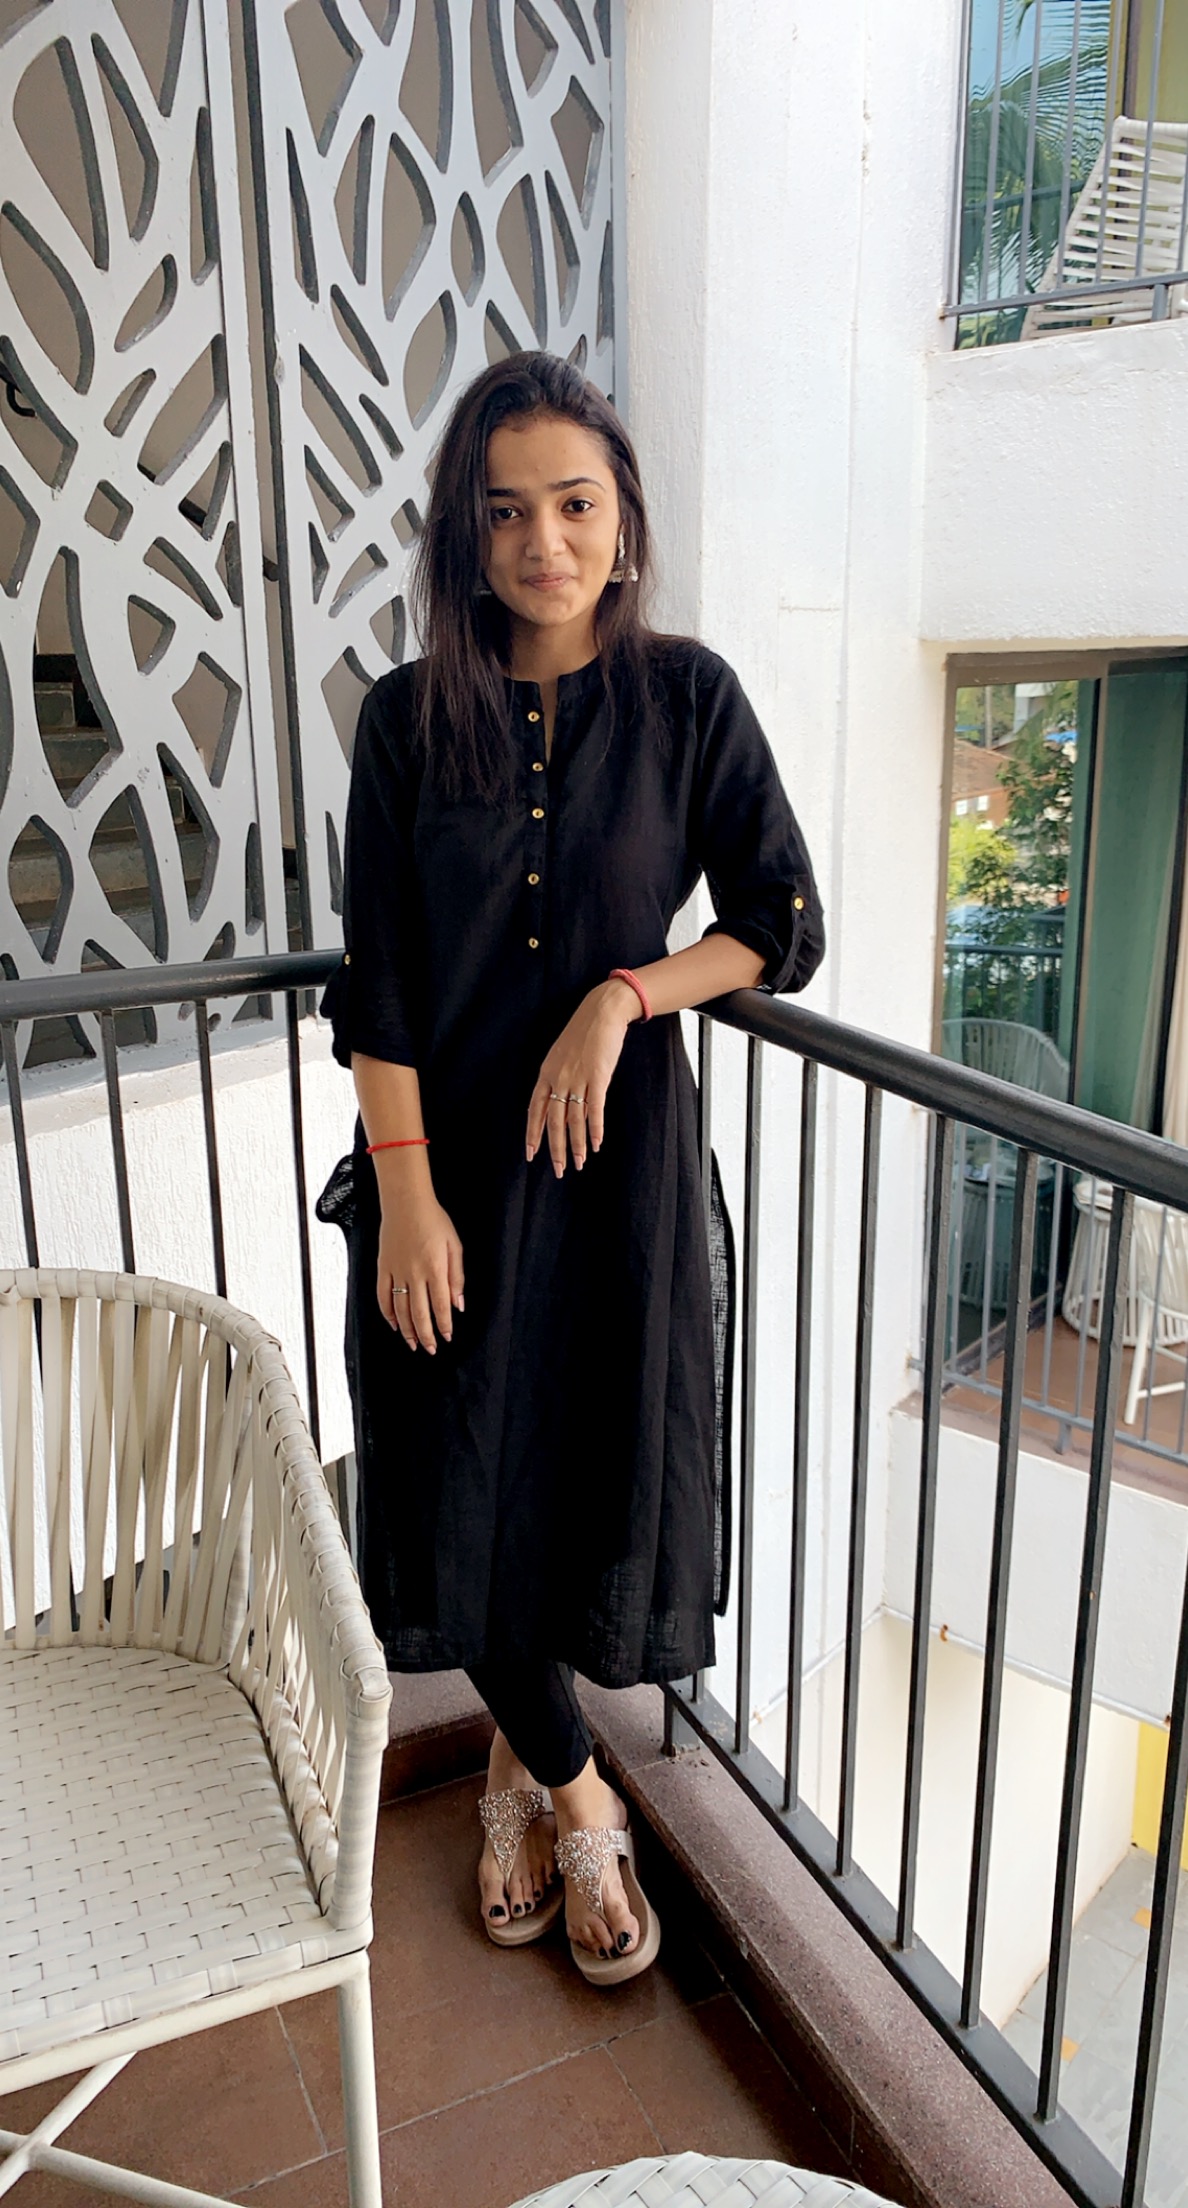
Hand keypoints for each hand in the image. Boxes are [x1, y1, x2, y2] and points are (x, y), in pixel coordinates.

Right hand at [377, 1186, 464, 1352]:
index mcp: (434, 1268)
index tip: (447, 1338)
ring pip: (400, 1308)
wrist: (406, 1202)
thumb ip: (457, 1277)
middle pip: (419, 1313)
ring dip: (407, 1330)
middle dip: (426, 1335)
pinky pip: (382, 1296)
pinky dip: (387, 1313)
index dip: (444, 1325)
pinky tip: (394, 1325)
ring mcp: (396, 1271)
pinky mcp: (383, 1267)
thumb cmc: (434, 1221)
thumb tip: (459, 1304)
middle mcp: (414, 1273)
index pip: (440, 1305)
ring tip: (413, 1344)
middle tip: (430, 1349)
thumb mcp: (455, 1245)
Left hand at [527, 979, 636, 1175]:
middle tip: (558, 1170)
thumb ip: (560, 1080)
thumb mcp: (562, 1055)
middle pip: (554, 1121)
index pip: (535, 1110)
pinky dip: (595, 1129)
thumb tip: (562, 1105)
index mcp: (546, 1074)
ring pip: (574, 1119)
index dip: (533, 1133)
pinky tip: (595, 1144)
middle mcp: (558, 1078)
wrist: (602, 1012)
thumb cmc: (583, 1034)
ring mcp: (578, 1078)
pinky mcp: (598, 1076)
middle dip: (555, 1148)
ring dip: (576, 1144)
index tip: (531, 1154)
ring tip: (579, 1163)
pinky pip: (595, 1109)